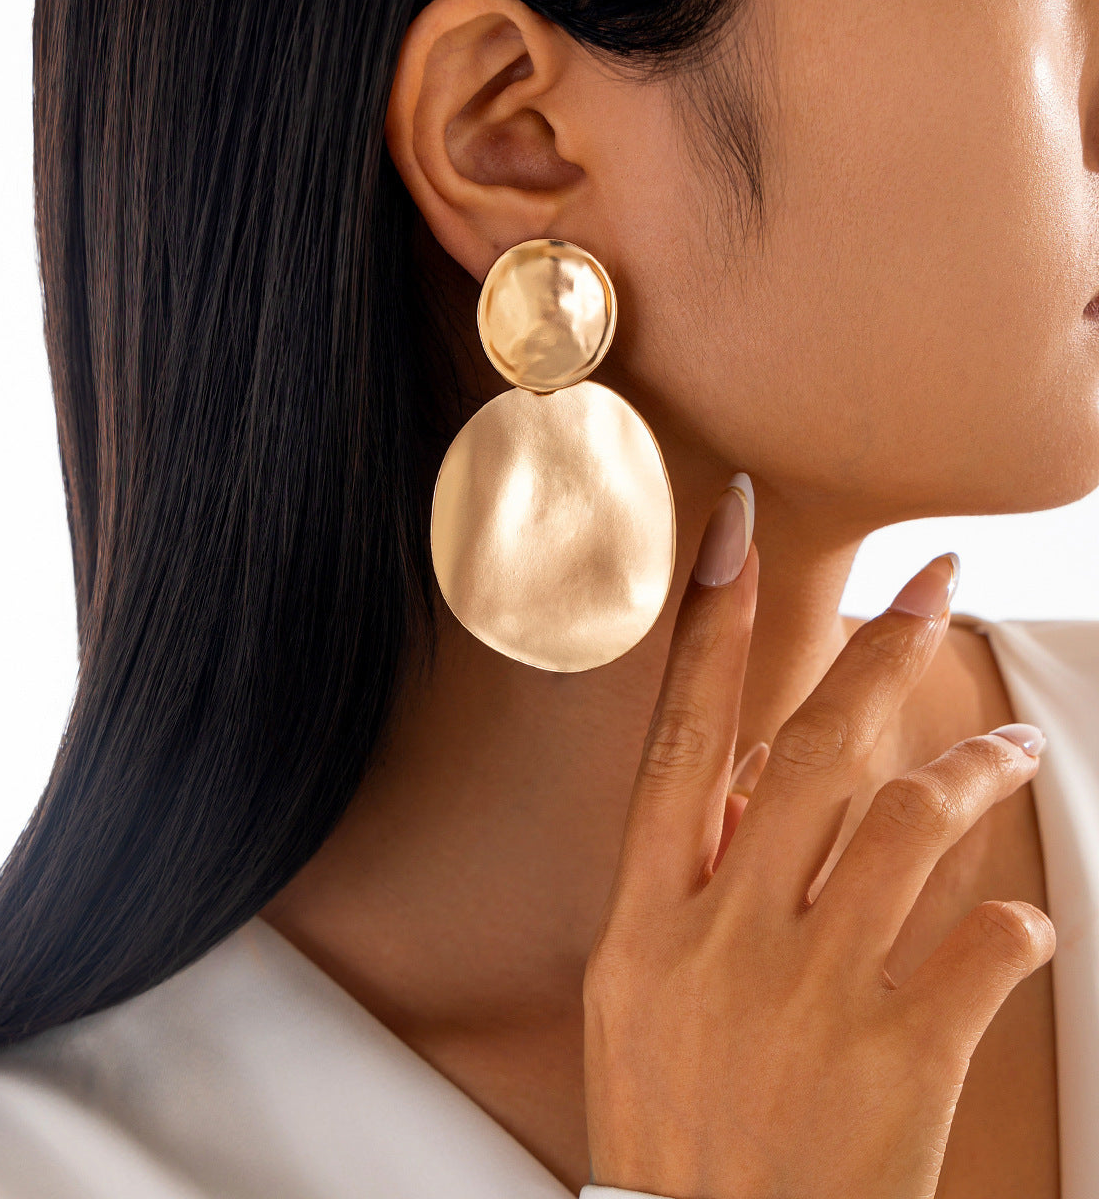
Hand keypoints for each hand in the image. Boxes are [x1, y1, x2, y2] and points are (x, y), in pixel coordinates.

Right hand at [582, 484, 1054, 1198]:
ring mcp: (810, 997)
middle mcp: (721, 939)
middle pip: (811, 755)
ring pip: (909, 826)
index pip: (679, 740)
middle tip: (932, 583)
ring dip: (972, 770)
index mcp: (645, 918)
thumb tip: (745, 783)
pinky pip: (981, 947)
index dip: (710, 630)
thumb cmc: (668, 1117)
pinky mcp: (899, 1062)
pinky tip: (1015, 919)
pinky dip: (1011, 919)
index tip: (737, 532)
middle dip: (877, 654)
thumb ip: (686, 882)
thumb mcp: (636, 990)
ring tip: (1005, 745)